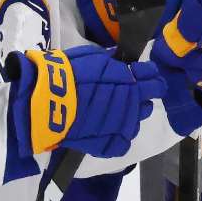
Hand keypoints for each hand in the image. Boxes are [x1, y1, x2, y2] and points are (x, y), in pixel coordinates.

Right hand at [6, 46, 165, 157]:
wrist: (48, 100)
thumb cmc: (67, 73)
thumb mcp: (93, 56)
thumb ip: (112, 61)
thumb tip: (119, 61)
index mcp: (129, 78)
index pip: (153, 77)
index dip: (151, 75)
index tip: (146, 75)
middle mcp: (131, 101)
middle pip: (150, 98)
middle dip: (145, 93)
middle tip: (133, 92)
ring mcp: (122, 124)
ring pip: (137, 121)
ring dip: (132, 114)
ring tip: (117, 111)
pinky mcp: (109, 144)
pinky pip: (124, 143)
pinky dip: (118, 137)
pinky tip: (109, 131)